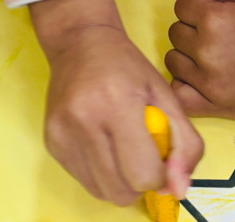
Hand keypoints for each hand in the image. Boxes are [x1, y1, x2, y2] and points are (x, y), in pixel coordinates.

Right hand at [33, 0, 202, 205]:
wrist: (79, 42)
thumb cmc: (126, 67)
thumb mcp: (166, 95)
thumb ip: (185, 144)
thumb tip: (178, 190)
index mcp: (118, 103)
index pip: (142, 174)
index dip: (159, 175)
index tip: (160, 157)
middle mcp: (84, 119)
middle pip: (121, 192)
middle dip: (138, 181)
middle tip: (140, 153)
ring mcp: (62, 132)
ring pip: (101, 192)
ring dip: (118, 181)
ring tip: (120, 147)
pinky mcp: (50, 141)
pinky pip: (83, 181)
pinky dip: (98, 173)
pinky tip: (100, 142)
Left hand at [166, 0, 234, 120]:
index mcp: (214, 19)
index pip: (180, 8)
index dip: (196, 9)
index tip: (212, 16)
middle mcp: (207, 50)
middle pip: (175, 33)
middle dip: (191, 31)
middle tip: (217, 37)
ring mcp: (209, 81)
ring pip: (173, 61)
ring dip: (186, 57)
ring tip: (212, 57)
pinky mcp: (215, 106)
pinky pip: (179, 96)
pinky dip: (183, 87)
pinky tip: (198, 80)